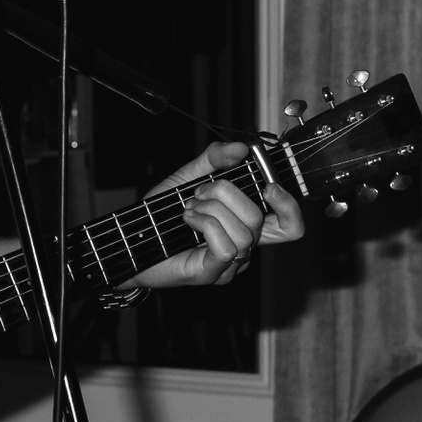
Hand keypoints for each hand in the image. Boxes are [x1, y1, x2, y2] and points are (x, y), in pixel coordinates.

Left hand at [122, 141, 304, 289]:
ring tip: (189, 209)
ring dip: (210, 210)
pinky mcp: (213, 273)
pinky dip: (205, 224)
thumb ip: (214, 159)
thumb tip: (242, 148)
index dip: (288, 204)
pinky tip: (188, 220)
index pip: (289, 224)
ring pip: (244, 232)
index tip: (268, 185)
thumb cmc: (160, 217)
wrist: (131, 243)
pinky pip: (225, 246)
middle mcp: (244, 247)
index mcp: (244, 224)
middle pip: (260, 219)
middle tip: (199, 193)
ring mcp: (230, 264)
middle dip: (227, 194)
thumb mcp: (187, 178)